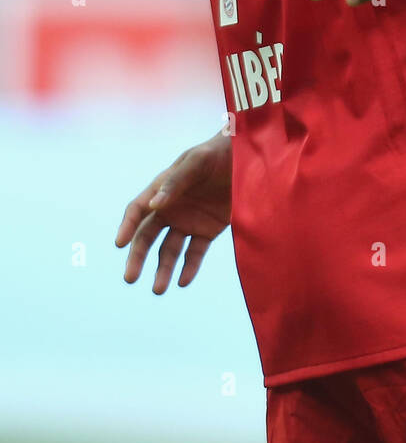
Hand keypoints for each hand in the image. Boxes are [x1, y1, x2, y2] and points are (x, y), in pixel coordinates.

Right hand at [115, 134, 232, 292]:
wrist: (248, 157)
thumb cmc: (218, 153)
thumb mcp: (197, 161)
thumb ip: (176, 181)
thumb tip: (154, 205)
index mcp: (162, 189)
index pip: (138, 211)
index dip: (127, 227)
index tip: (120, 243)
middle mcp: (171, 209)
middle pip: (148, 237)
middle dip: (137, 257)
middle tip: (130, 278)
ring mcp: (189, 221)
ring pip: (169, 250)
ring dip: (163, 270)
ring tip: (158, 289)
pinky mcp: (208, 231)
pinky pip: (195, 253)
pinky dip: (189, 268)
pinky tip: (183, 281)